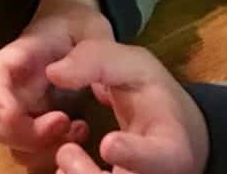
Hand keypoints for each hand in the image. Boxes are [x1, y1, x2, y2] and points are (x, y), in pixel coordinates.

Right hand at [0, 0, 114, 171]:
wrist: (78, 29)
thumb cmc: (79, 25)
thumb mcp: (90, 29)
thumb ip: (84, 53)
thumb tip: (58, 76)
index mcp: (20, 57)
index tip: (12, 115)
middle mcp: (14, 88)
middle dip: (26, 135)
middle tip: (65, 122)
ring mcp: (24, 110)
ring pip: (13, 145)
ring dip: (42, 150)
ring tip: (78, 129)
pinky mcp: (38, 126)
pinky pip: (34, 152)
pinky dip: (53, 153)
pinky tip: (79, 133)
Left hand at [47, 41, 208, 173]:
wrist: (172, 131)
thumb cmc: (153, 96)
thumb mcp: (133, 66)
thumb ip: (96, 62)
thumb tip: (54, 72)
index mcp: (171, 147)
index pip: (160, 159)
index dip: (135, 155)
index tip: (108, 143)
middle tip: (66, 152)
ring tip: (64, 157)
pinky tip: (63, 169)